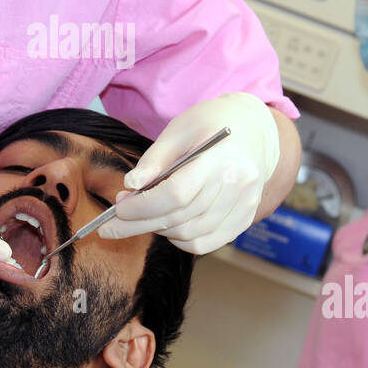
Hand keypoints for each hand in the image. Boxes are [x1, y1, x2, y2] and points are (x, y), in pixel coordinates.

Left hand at [97, 93, 280, 253]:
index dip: (143, 206)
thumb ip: (154, 159)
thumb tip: (130, 185)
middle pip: (181, 218)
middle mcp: (237, 184)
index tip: (118, 208)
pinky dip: (182, 241)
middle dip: (140, 224)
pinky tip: (167, 226)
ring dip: (159, 231)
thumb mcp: (178, 129)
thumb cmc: (210, 124)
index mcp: (220, 157)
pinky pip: (207, 243)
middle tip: (113, 223)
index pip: (177, 194)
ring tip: (141, 218)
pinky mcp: (245, 218)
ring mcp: (245, 204)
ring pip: (192, 234)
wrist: (254, 130)